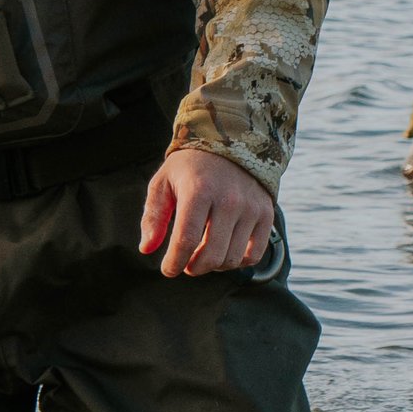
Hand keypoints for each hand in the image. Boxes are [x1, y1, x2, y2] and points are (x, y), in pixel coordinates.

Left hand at [139, 144, 275, 278]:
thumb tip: (147, 249)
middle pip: (211, 255)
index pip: (185, 240)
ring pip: (232, 259)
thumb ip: (153, 216)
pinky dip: (237, 262)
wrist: (229, 142)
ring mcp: (250, 207)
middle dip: (193, 268)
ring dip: (214, 266)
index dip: (174, 262)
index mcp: (199, 190)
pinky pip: (253, 255)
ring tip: (203, 256)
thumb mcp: (163, 183)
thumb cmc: (190, 167)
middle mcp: (228, 199)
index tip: (168, 269)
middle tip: (186, 265)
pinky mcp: (265, 214)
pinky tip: (224, 252)